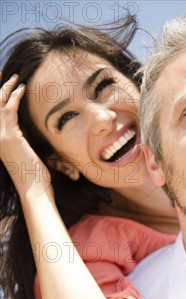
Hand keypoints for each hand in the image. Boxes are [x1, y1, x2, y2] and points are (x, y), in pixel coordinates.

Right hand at [0, 72, 52, 198]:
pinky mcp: (9, 136)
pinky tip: (21, 89)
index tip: (2, 85)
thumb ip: (23, 142)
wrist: (33, 190)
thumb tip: (29, 135)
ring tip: (15, 78)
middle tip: (2, 74)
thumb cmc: (34, 177)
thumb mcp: (26, 155)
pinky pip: (10, 110)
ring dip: (6, 89)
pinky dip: (15, 97)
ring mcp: (1, 136)